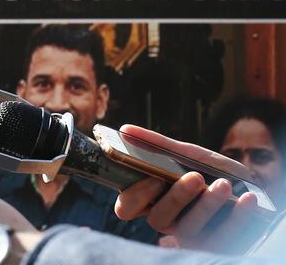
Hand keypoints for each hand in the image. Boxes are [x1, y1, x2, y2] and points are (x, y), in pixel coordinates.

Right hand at [114, 124, 264, 254]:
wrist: (251, 189)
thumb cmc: (210, 172)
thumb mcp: (187, 155)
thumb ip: (158, 145)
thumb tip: (125, 130)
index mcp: (152, 201)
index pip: (126, 208)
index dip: (134, 197)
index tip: (152, 178)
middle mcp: (168, 221)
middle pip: (157, 219)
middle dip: (175, 198)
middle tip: (195, 177)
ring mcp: (192, 236)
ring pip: (189, 228)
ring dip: (207, 205)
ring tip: (224, 184)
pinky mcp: (218, 245)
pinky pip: (225, 235)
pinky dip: (238, 215)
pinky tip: (247, 198)